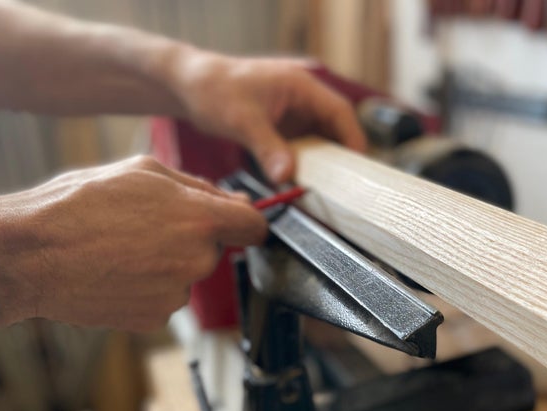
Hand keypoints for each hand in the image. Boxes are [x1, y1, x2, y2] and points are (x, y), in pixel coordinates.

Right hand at [0, 156, 266, 329]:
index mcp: (201, 219)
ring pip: (188, 274)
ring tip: (123, 248)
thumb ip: (201, 188)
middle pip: (215, 249)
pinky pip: (165, 297)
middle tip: (147, 226)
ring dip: (168, 263)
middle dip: (193, 237)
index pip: (256, 227)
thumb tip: (237, 202)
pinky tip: (117, 272)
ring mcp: (178, 293)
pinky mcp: (156, 318)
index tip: (238, 223)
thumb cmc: (81, 205)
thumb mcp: (144, 172)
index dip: (247, 222)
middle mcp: (198, 260)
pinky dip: (148, 287)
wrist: (32, 255)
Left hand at [169, 54, 366, 182]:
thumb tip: (287, 177)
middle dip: (340, 156)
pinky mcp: (283, 127)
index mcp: (301, 85)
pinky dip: (305, 165)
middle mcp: (303, 98)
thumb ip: (267, 148)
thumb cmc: (214, 90)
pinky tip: (302, 183)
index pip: (340, 112)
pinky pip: (303, 148)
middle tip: (345, 186)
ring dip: (322, 164)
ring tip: (327, 189)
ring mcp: (294, 113)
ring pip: (320, 141)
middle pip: (335, 128)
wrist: (190, 86)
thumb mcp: (242, 121)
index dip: (352, 138)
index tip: (356, 166)